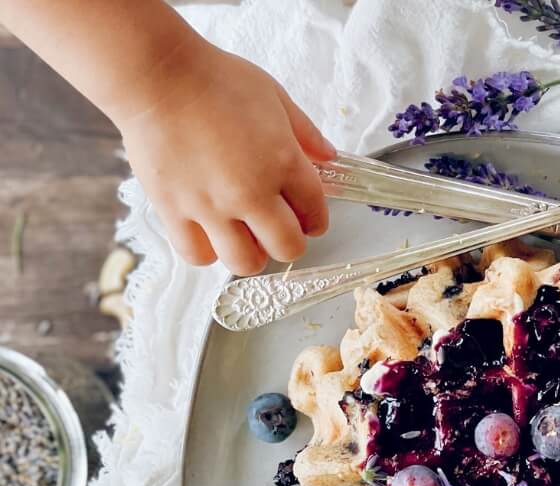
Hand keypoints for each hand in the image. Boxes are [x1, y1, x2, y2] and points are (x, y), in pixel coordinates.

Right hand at [118, 42, 335, 275]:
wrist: (155, 73)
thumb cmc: (213, 79)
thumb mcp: (273, 96)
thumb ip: (305, 132)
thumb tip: (329, 157)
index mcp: (282, 162)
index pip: (315, 212)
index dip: (315, 219)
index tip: (307, 217)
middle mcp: (251, 192)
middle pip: (287, 248)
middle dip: (289, 242)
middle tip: (278, 229)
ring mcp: (211, 206)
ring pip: (246, 262)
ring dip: (251, 253)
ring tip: (243, 235)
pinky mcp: (175, 211)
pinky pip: (198, 255)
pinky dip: (206, 251)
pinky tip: (208, 234)